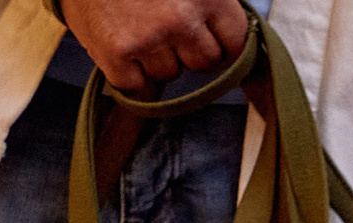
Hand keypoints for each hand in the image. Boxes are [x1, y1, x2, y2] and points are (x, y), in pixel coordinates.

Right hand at [58, 0, 248, 97]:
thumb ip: (209, 5)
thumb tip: (230, 41)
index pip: (236, 44)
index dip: (221, 43)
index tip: (210, 38)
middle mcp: (180, 18)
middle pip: (204, 62)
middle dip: (188, 49)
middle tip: (164, 24)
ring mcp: (148, 38)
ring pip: (170, 74)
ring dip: (156, 58)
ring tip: (137, 25)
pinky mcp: (116, 54)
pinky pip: (136, 85)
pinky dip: (127, 70)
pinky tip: (119, 40)